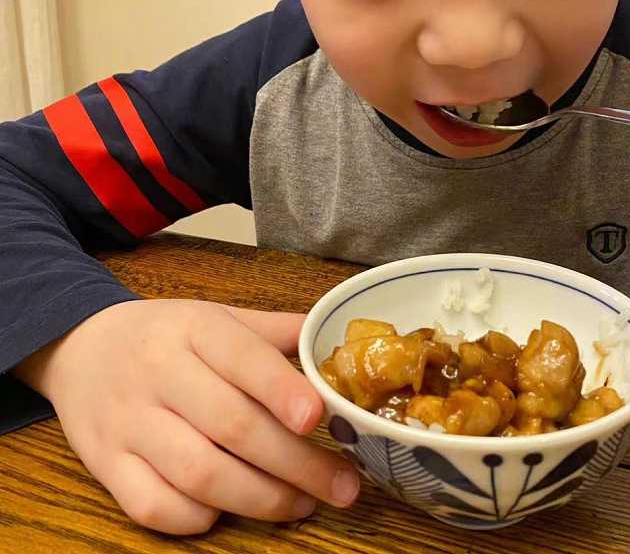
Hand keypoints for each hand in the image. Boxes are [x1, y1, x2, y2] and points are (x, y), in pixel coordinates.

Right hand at [13, 300, 358, 534]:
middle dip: (294, 462)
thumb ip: (275, 332)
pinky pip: (154, 507)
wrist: (82, 348)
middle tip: (342, 485)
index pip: (241, 357)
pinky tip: (233, 511)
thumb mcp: (217, 316)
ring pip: (198, 474)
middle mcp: (159, 373)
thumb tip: (337, 349)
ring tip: (303, 505)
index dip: (281, 389)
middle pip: (231, 426)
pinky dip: (198, 518)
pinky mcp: (105, 467)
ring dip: (259, 498)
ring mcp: (129, 423)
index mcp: (194, 328)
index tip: (318, 417)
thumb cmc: (167, 336)